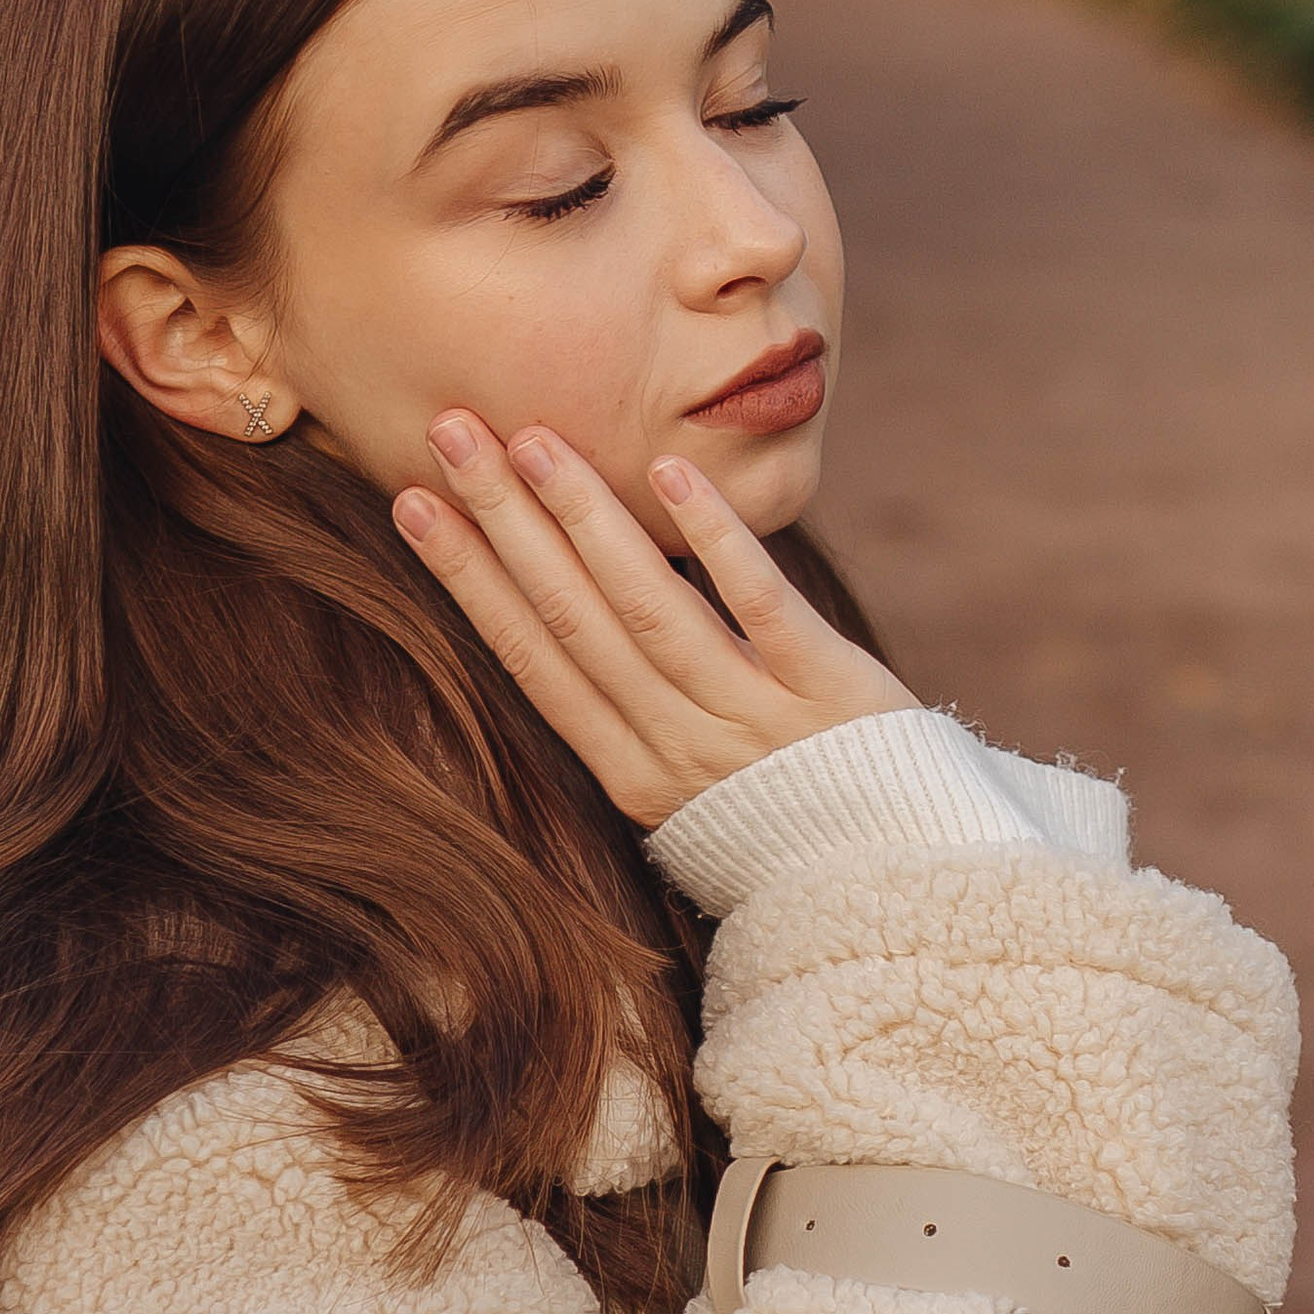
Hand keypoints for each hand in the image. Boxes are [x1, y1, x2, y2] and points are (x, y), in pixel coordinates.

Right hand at [393, 412, 917, 824]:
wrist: (902, 881)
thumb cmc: (786, 818)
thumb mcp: (687, 785)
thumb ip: (631, 704)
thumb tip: (563, 600)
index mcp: (631, 773)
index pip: (530, 658)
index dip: (466, 578)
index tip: (411, 502)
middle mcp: (679, 747)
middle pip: (573, 617)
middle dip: (504, 521)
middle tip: (450, 432)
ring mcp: (753, 719)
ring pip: (649, 606)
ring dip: (586, 516)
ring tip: (535, 439)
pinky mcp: (829, 690)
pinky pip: (760, 605)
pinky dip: (713, 539)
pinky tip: (668, 472)